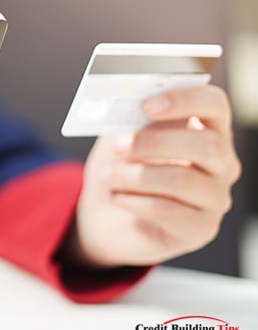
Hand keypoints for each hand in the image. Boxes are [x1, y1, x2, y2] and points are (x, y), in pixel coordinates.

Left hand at [68, 85, 240, 267]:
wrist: (109, 217)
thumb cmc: (123, 168)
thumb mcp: (122, 136)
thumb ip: (130, 119)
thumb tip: (125, 104)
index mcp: (208, 130)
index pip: (215, 105)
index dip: (185, 100)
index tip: (147, 105)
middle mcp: (222, 164)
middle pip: (206, 145)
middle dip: (154, 143)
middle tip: (119, 146)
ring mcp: (215, 199)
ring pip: (181, 180)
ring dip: (133, 175)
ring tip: (107, 176)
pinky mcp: (200, 229)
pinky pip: (166, 210)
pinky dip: (131, 200)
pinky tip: (115, 197)